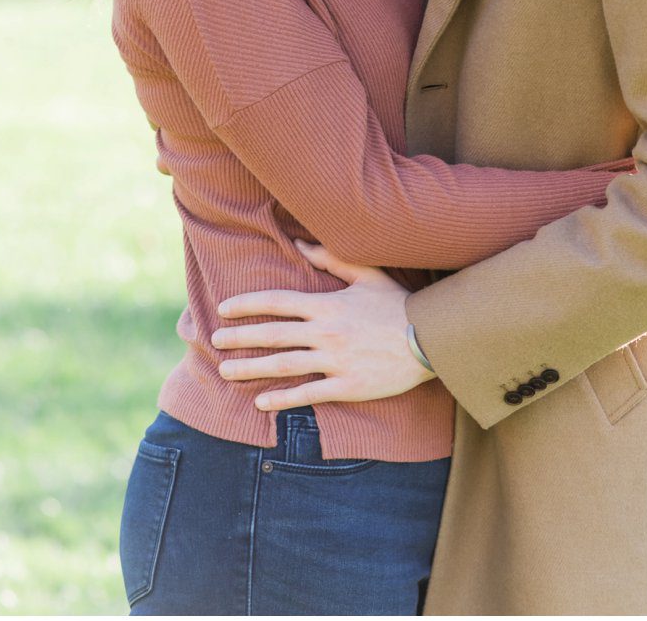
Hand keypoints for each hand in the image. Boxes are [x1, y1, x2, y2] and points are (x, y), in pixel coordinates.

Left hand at [210, 240, 435, 410]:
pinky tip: (261, 403)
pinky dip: (283, 399)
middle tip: (214, 341)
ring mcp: (335, 361)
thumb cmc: (398, 305)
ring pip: (283, 365)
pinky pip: (309, 393)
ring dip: (251, 369)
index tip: (224, 309)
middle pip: (272, 334)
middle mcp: (325, 332)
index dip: (247, 305)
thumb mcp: (367, 274)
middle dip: (239, 338)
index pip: (276, 301)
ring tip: (225, 372)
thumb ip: (332, 258)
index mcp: (326, 304)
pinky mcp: (348, 386)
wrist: (432, 340)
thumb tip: (298, 243)